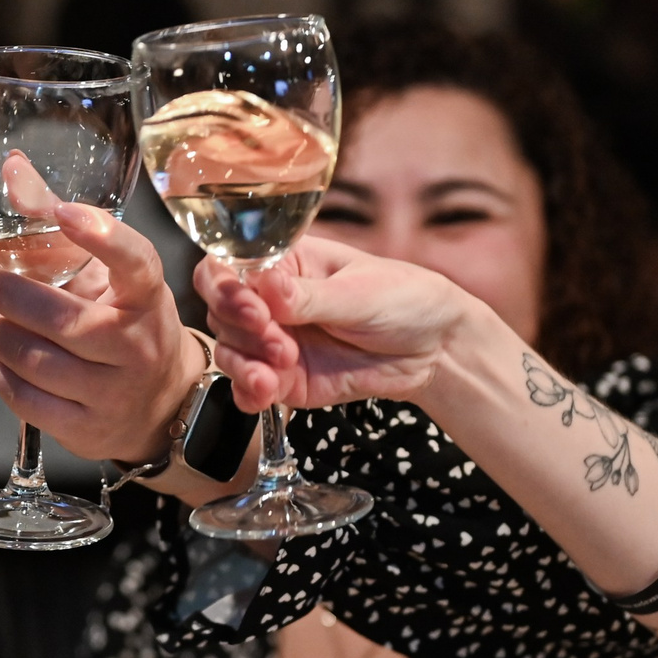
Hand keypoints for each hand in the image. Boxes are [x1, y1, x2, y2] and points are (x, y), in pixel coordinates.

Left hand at [0, 201, 209, 462]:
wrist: (159, 406)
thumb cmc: (123, 322)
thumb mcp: (107, 275)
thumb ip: (57, 221)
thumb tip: (11, 166)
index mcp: (147, 297)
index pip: (135, 262)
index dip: (101, 236)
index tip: (65, 213)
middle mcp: (136, 345)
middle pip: (55, 316)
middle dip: (0, 290)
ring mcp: (114, 392)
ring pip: (29, 356)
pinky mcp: (87, 429)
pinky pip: (21, 396)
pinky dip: (2, 373)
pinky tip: (9, 361)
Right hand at [198, 236, 472, 412]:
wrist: (435, 349)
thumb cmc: (403, 299)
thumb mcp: (359, 292)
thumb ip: (309, 296)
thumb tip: (266, 286)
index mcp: (282, 263)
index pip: (225, 268)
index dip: (225, 288)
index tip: (251, 307)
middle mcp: (269, 302)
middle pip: (221, 314)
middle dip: (243, 331)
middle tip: (280, 342)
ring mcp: (274, 342)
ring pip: (230, 352)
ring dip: (245, 364)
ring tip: (279, 370)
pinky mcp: (284, 380)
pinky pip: (250, 389)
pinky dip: (248, 394)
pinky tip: (264, 393)